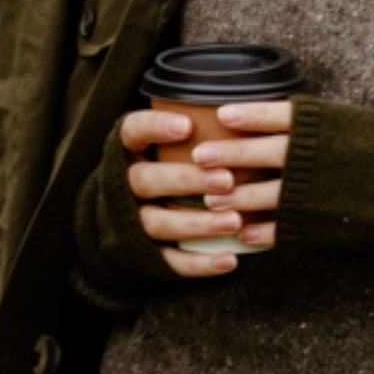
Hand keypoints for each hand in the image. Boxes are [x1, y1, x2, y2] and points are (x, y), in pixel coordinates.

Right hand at [120, 101, 293, 273]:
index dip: (155, 128)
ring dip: (196, 223)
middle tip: (226, 180)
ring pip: (156, 223)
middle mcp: (124, 185)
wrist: (132, 217)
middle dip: (185, 181)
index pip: (132, 130)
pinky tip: (230, 260)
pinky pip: (168, 261)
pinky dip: (199, 264)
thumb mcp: (176, 143)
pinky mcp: (145, 254)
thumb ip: (201, 131)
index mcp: (130, 150)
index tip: (187, 126)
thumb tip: (248, 110)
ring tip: (234, 221)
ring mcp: (132, 221)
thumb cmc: (173, 165)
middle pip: (144, 180)